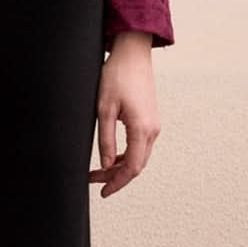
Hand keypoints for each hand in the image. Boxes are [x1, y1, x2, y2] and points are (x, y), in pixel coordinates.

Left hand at [89, 32, 160, 197]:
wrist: (133, 54)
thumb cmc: (116, 76)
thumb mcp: (103, 110)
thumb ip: (104, 139)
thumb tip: (104, 165)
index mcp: (142, 129)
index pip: (131, 168)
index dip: (116, 183)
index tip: (103, 192)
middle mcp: (153, 130)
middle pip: (136, 165)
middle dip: (115, 177)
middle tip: (93, 181)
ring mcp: (154, 125)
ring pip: (139, 157)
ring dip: (120, 166)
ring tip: (98, 171)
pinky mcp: (150, 120)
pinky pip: (140, 146)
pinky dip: (126, 155)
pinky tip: (110, 156)